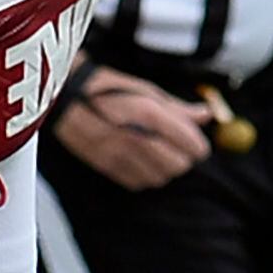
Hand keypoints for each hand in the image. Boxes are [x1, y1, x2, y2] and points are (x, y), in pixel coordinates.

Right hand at [52, 66, 211, 188]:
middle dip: (183, 159)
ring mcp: (119, 154)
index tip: (197, 145)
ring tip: (158, 155)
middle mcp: (136, 136)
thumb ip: (178, 108)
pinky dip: (145, 177)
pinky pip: (138, 183)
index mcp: (148, 112)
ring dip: (164, 170)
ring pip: (160, 178)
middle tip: (178, 149)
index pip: (190, 144)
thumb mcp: (145, 90)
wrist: (65, 96)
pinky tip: (141, 162)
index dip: (198, 147)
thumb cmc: (108, 89)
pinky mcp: (106, 165)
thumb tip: (207, 114)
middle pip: (178, 166)